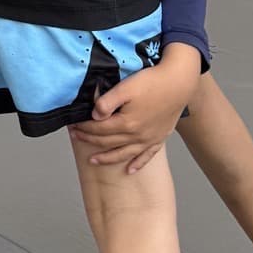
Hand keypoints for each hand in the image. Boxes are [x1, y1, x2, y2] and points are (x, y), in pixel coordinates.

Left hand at [70, 49, 200, 172]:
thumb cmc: (152, 82)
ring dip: (107, 158)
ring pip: (124, 154)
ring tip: (93, 161)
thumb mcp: (125, 88)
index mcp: (126, 123)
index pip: (98, 129)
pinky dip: (138, 164)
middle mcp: (137, 136)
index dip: (84, 128)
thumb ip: (107, 102)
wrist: (179, 82)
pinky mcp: (160, 137)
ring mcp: (149, 139)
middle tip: (76, 137)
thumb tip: (94, 116)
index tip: (73, 125)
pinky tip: (130, 170)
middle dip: (89, 140)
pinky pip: (146, 156)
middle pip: (108, 142)